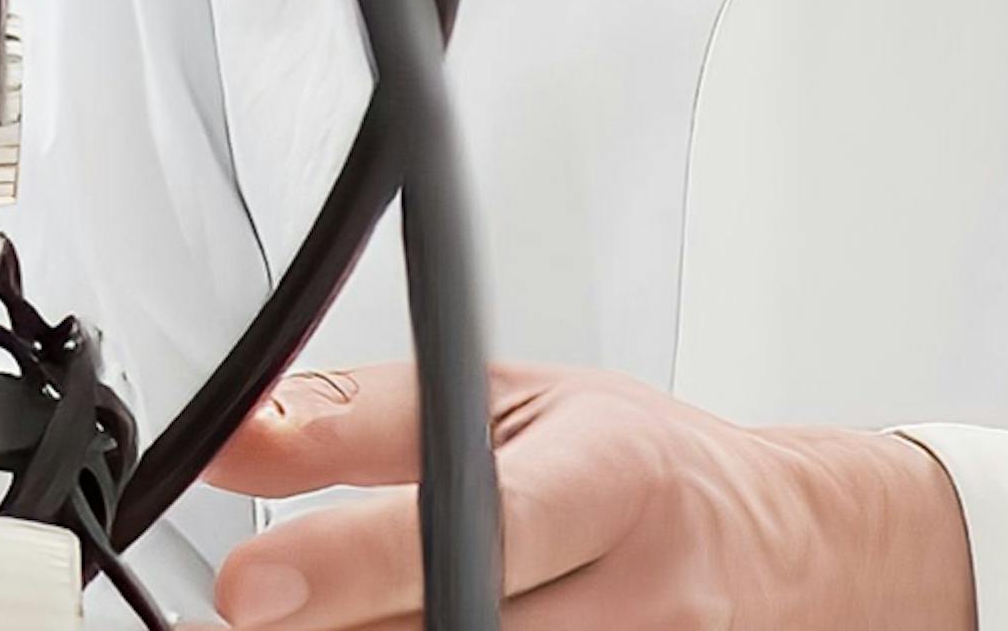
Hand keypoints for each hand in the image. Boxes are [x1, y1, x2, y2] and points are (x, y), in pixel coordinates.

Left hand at [200, 363, 974, 630]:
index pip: (476, 527)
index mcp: (608, 481)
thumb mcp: (509, 400)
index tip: (250, 586)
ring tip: (297, 625)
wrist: (779, 545)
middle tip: (227, 625)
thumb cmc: (643, 466)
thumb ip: (360, 419)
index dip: (359, 564)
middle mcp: (634, 594)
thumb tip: (233, 438)